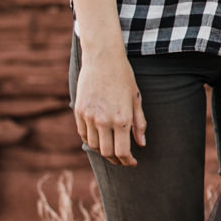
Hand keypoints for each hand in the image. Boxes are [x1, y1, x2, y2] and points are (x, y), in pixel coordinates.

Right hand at [73, 47, 146, 165]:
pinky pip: (83, 133)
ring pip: (93, 145)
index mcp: (122, 119)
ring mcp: (89, 116)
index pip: (123, 151)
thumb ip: (139, 123)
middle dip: (116, 159)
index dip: (128, 161)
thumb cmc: (123, 77)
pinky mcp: (79, 111)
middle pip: (107, 152)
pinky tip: (100, 138)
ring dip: (103, 151)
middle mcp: (104, 120)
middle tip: (122, 159)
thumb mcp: (136, 99)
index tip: (132, 163)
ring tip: (111, 149)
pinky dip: (91, 139)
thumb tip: (141, 143)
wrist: (102, 58)